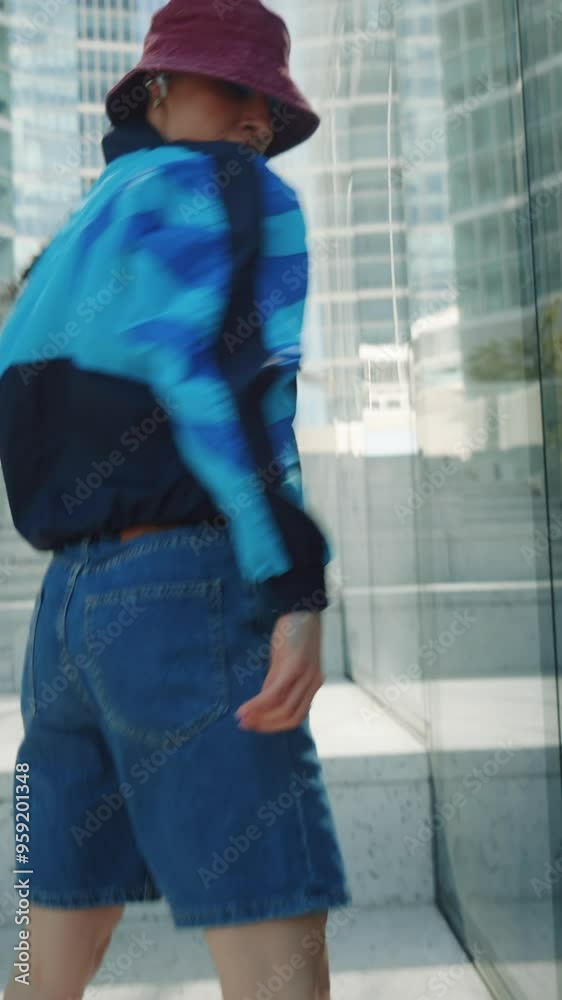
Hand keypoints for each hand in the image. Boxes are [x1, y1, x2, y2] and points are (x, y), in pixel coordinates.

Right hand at [235, 611, 323, 732]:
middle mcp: (313, 683)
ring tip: (242, 719)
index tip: (254, 726)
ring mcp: (306, 676)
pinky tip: (244, 709)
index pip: (296, 716)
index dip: (274, 726)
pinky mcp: (295, 667)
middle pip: (291, 718)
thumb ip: (276, 682)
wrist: (301, 607)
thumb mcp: (285, 662)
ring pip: (285, 710)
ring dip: (261, 718)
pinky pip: (275, 694)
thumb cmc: (292, 633)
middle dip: (266, 726)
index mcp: (312, 684)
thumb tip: (262, 703)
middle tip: (245, 725)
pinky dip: (258, 705)